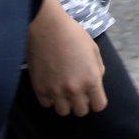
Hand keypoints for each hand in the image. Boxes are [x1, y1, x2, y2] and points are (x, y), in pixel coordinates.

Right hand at [26, 0, 106, 116]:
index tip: (92, 95)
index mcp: (91, 79)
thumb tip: (96, 82)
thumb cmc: (72, 34)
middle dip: (81, 103)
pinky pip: (47, 104)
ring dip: (65, 103)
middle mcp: (74, 89)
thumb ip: (97, 69)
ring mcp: (56, 91)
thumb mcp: (93, 49)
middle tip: (77, 91)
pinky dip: (50, 98)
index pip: (99, 106)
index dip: (96, 101)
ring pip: (63, 111)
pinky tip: (51, 86)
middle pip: (81, 112)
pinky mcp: (40, 89)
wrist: (46, 27)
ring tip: (63, 90)